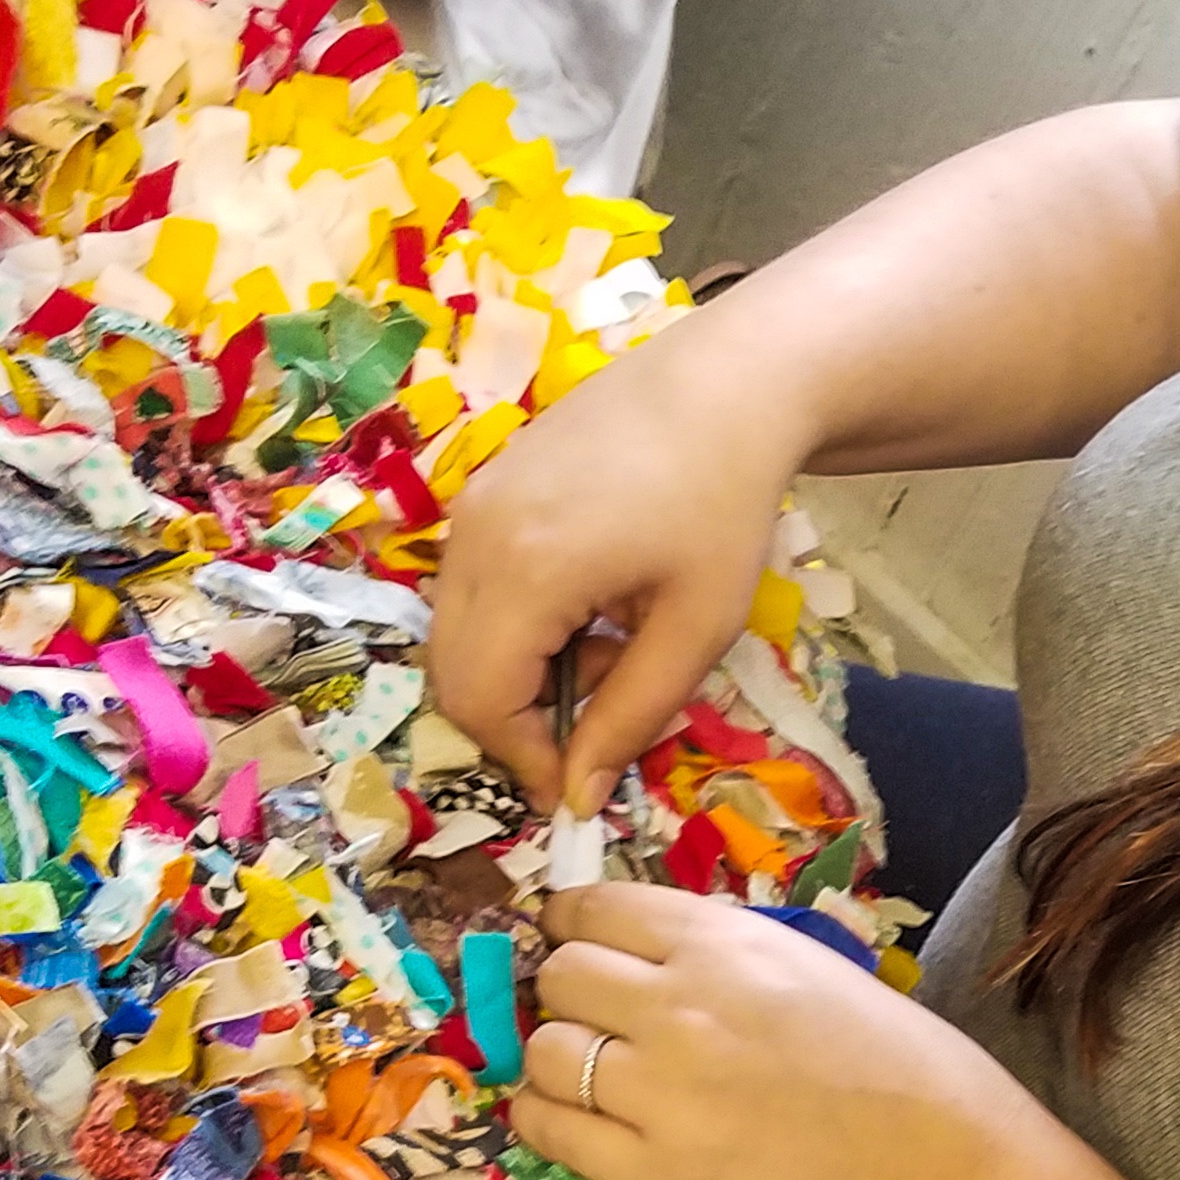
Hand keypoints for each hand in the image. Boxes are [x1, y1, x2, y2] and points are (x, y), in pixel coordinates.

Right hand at [432, 314, 816, 814]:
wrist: (726, 383)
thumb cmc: (726, 504)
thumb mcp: (697, 626)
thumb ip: (631, 716)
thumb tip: (577, 796)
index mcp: (527, 571)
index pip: (481, 700)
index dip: (522, 758)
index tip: (577, 785)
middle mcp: (475, 536)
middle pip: (453, 671)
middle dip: (516, 720)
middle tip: (596, 721)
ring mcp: (471, 504)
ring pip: (456, 630)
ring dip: (519, 669)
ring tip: (610, 651)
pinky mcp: (483, 487)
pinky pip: (471, 585)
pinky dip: (516, 623)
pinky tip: (592, 605)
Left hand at [509, 885, 1044, 1179]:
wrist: (928, 1156)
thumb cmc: (883, 1053)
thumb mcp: (800, 960)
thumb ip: (713, 951)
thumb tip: (630, 953)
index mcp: (717, 942)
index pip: (591, 909)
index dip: (570, 926)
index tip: (575, 944)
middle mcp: (675, 1005)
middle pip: (559, 975)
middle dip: (568, 992)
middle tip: (595, 1018)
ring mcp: (656, 1091)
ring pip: (544, 1052)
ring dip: (556, 1057)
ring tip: (589, 1074)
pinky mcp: (650, 1170)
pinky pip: (549, 1128)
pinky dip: (545, 1117)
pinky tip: (571, 1118)